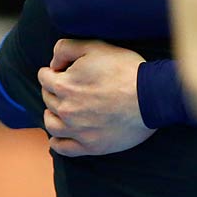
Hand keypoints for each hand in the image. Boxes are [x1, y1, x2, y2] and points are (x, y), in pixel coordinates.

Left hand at [38, 40, 154, 157]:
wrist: (151, 97)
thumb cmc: (125, 70)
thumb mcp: (95, 47)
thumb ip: (66, 49)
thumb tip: (53, 62)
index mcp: (65, 85)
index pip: (44, 77)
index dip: (52, 71)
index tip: (62, 71)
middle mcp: (66, 110)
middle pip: (48, 99)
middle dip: (54, 91)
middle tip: (68, 88)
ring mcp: (77, 130)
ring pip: (51, 124)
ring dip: (52, 115)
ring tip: (60, 111)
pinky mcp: (91, 146)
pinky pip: (63, 148)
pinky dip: (57, 143)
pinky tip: (58, 138)